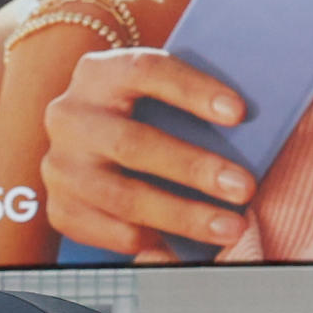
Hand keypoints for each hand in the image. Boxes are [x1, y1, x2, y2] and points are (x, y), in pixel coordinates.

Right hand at [37, 49, 255, 254]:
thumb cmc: (144, 113)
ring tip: (230, 227)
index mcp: (100, 72)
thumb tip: (252, 120)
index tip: (240, 113)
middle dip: (194, 168)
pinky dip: (151, 238)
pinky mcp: (60, 207)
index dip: (192, 90)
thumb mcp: (157, 93)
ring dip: (182, 215)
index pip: (145, 71)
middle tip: (243, 187)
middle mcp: (70, 116)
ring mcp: (59, 165)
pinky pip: (109, 230)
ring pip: (123, 196)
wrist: (88, 142)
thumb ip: (192, 100)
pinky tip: (185, 241)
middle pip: (133, 144)